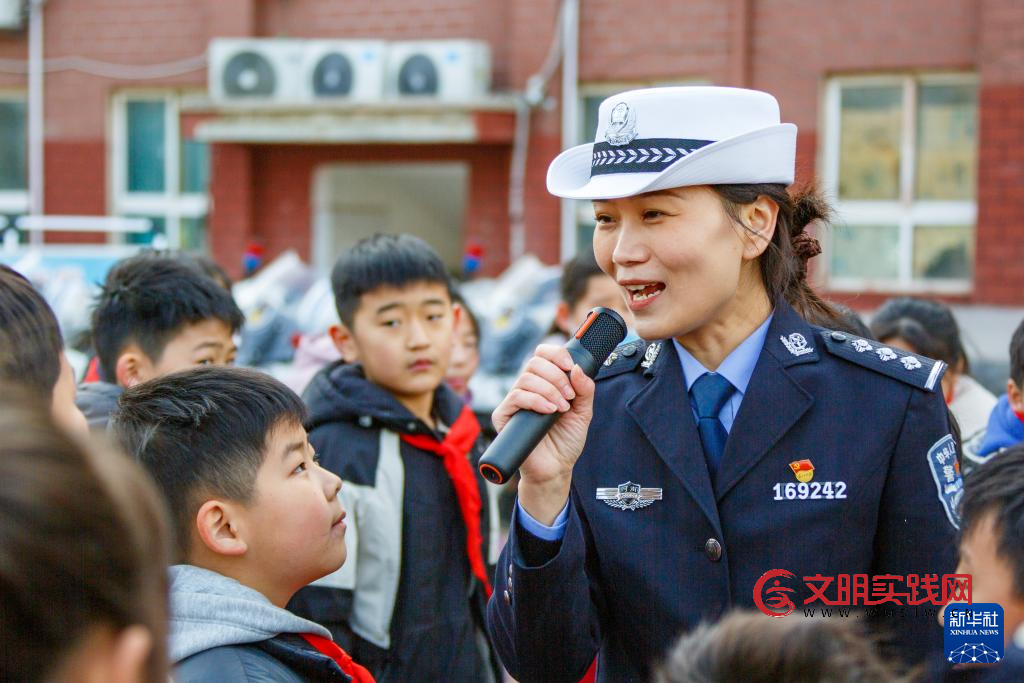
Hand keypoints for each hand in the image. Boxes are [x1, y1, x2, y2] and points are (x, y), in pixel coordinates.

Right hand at [491, 344, 595, 523]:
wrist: (556, 468)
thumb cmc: (566, 440)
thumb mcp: (583, 412)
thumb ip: (585, 389)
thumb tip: (577, 368)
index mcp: (545, 382)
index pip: (543, 354)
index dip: (556, 354)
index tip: (570, 367)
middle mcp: (527, 388)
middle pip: (534, 362)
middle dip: (556, 376)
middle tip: (570, 396)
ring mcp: (514, 402)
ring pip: (526, 379)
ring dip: (549, 390)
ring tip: (561, 409)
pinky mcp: (504, 416)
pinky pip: (516, 397)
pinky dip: (536, 400)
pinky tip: (549, 411)